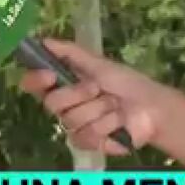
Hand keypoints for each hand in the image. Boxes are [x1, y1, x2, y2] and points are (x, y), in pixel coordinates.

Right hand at [18, 38, 164, 155]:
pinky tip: (119, 122)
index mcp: (62, 85)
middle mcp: (64, 107)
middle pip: (52, 103)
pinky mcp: (88, 144)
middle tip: (98, 88)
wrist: (151, 106)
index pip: (33, 84)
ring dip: (99, 108)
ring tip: (115, 105)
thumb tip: (43, 40)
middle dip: (79, 93)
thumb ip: (69, 52)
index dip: (36, 80)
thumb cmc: (125, 82)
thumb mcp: (98, 63)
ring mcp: (75, 127)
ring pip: (72, 120)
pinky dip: (107, 125)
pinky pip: (87, 136)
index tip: (50, 74)